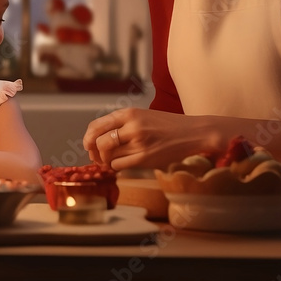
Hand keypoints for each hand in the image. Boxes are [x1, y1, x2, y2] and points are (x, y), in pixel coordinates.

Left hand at [83, 108, 228, 170]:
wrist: (192, 132)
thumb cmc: (166, 125)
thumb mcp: (142, 116)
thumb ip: (121, 124)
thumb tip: (95, 139)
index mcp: (128, 113)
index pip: (96, 125)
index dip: (88, 138)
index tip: (88, 145)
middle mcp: (131, 126)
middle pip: (98, 142)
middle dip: (94, 153)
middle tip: (98, 158)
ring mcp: (138, 142)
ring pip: (108, 156)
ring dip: (107, 161)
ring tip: (113, 161)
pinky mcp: (145, 158)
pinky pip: (119, 166)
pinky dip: (116, 167)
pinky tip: (123, 164)